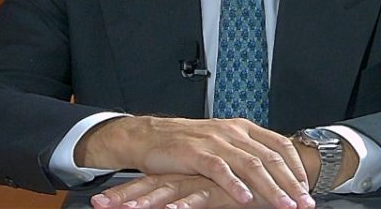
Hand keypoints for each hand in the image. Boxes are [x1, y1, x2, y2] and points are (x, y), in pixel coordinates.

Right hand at [76, 117, 313, 208]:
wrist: (151, 136)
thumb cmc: (188, 143)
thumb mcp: (222, 142)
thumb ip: (246, 153)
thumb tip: (275, 172)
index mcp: (242, 128)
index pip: (279, 144)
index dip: (296, 166)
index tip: (307, 187)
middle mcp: (232, 131)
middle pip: (270, 157)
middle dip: (290, 183)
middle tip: (304, 202)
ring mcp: (214, 141)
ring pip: (250, 165)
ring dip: (270, 188)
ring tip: (284, 205)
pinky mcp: (195, 153)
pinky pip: (220, 170)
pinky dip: (234, 186)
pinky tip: (246, 199)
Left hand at [92, 173, 259, 208]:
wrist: (281, 175)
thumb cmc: (247, 188)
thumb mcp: (214, 195)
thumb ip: (195, 196)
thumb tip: (171, 204)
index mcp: (187, 175)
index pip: (151, 183)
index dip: (125, 192)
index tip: (99, 203)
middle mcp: (194, 175)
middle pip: (153, 185)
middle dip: (125, 197)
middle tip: (99, 205)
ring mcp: (208, 180)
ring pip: (172, 191)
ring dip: (147, 201)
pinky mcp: (225, 189)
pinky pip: (202, 197)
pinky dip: (186, 204)